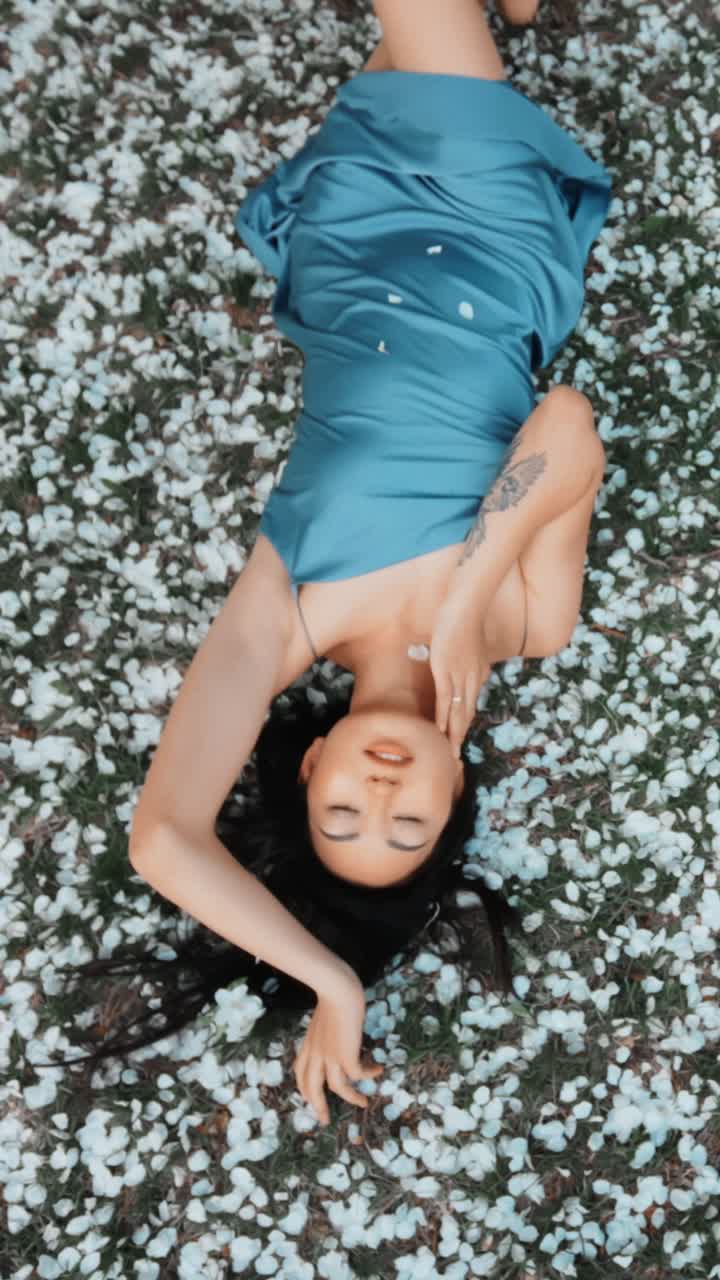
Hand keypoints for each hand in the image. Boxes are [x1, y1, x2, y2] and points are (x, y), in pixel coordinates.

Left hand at [292, 966, 383, 1126]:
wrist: (337, 990)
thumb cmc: (333, 994)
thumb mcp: (324, 1016)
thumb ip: (326, 1027)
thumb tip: (336, 1029)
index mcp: (309, 1044)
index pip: (300, 1072)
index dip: (305, 1088)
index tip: (310, 1098)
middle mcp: (316, 1054)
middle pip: (311, 1088)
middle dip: (318, 1106)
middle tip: (325, 1120)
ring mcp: (330, 1056)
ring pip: (336, 1088)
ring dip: (350, 1097)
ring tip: (363, 1102)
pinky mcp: (345, 1055)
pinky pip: (357, 1074)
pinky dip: (368, 1075)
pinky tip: (378, 1070)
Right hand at [430, 587, 491, 757]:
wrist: (467, 605)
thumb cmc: (462, 616)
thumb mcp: (461, 639)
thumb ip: (456, 649)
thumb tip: (443, 650)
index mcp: (477, 672)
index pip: (470, 703)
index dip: (464, 722)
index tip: (459, 737)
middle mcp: (472, 678)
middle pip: (467, 714)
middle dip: (460, 735)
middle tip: (455, 756)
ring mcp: (460, 676)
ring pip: (458, 712)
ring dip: (453, 734)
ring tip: (449, 752)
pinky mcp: (447, 671)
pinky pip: (445, 700)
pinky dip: (442, 717)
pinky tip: (439, 731)